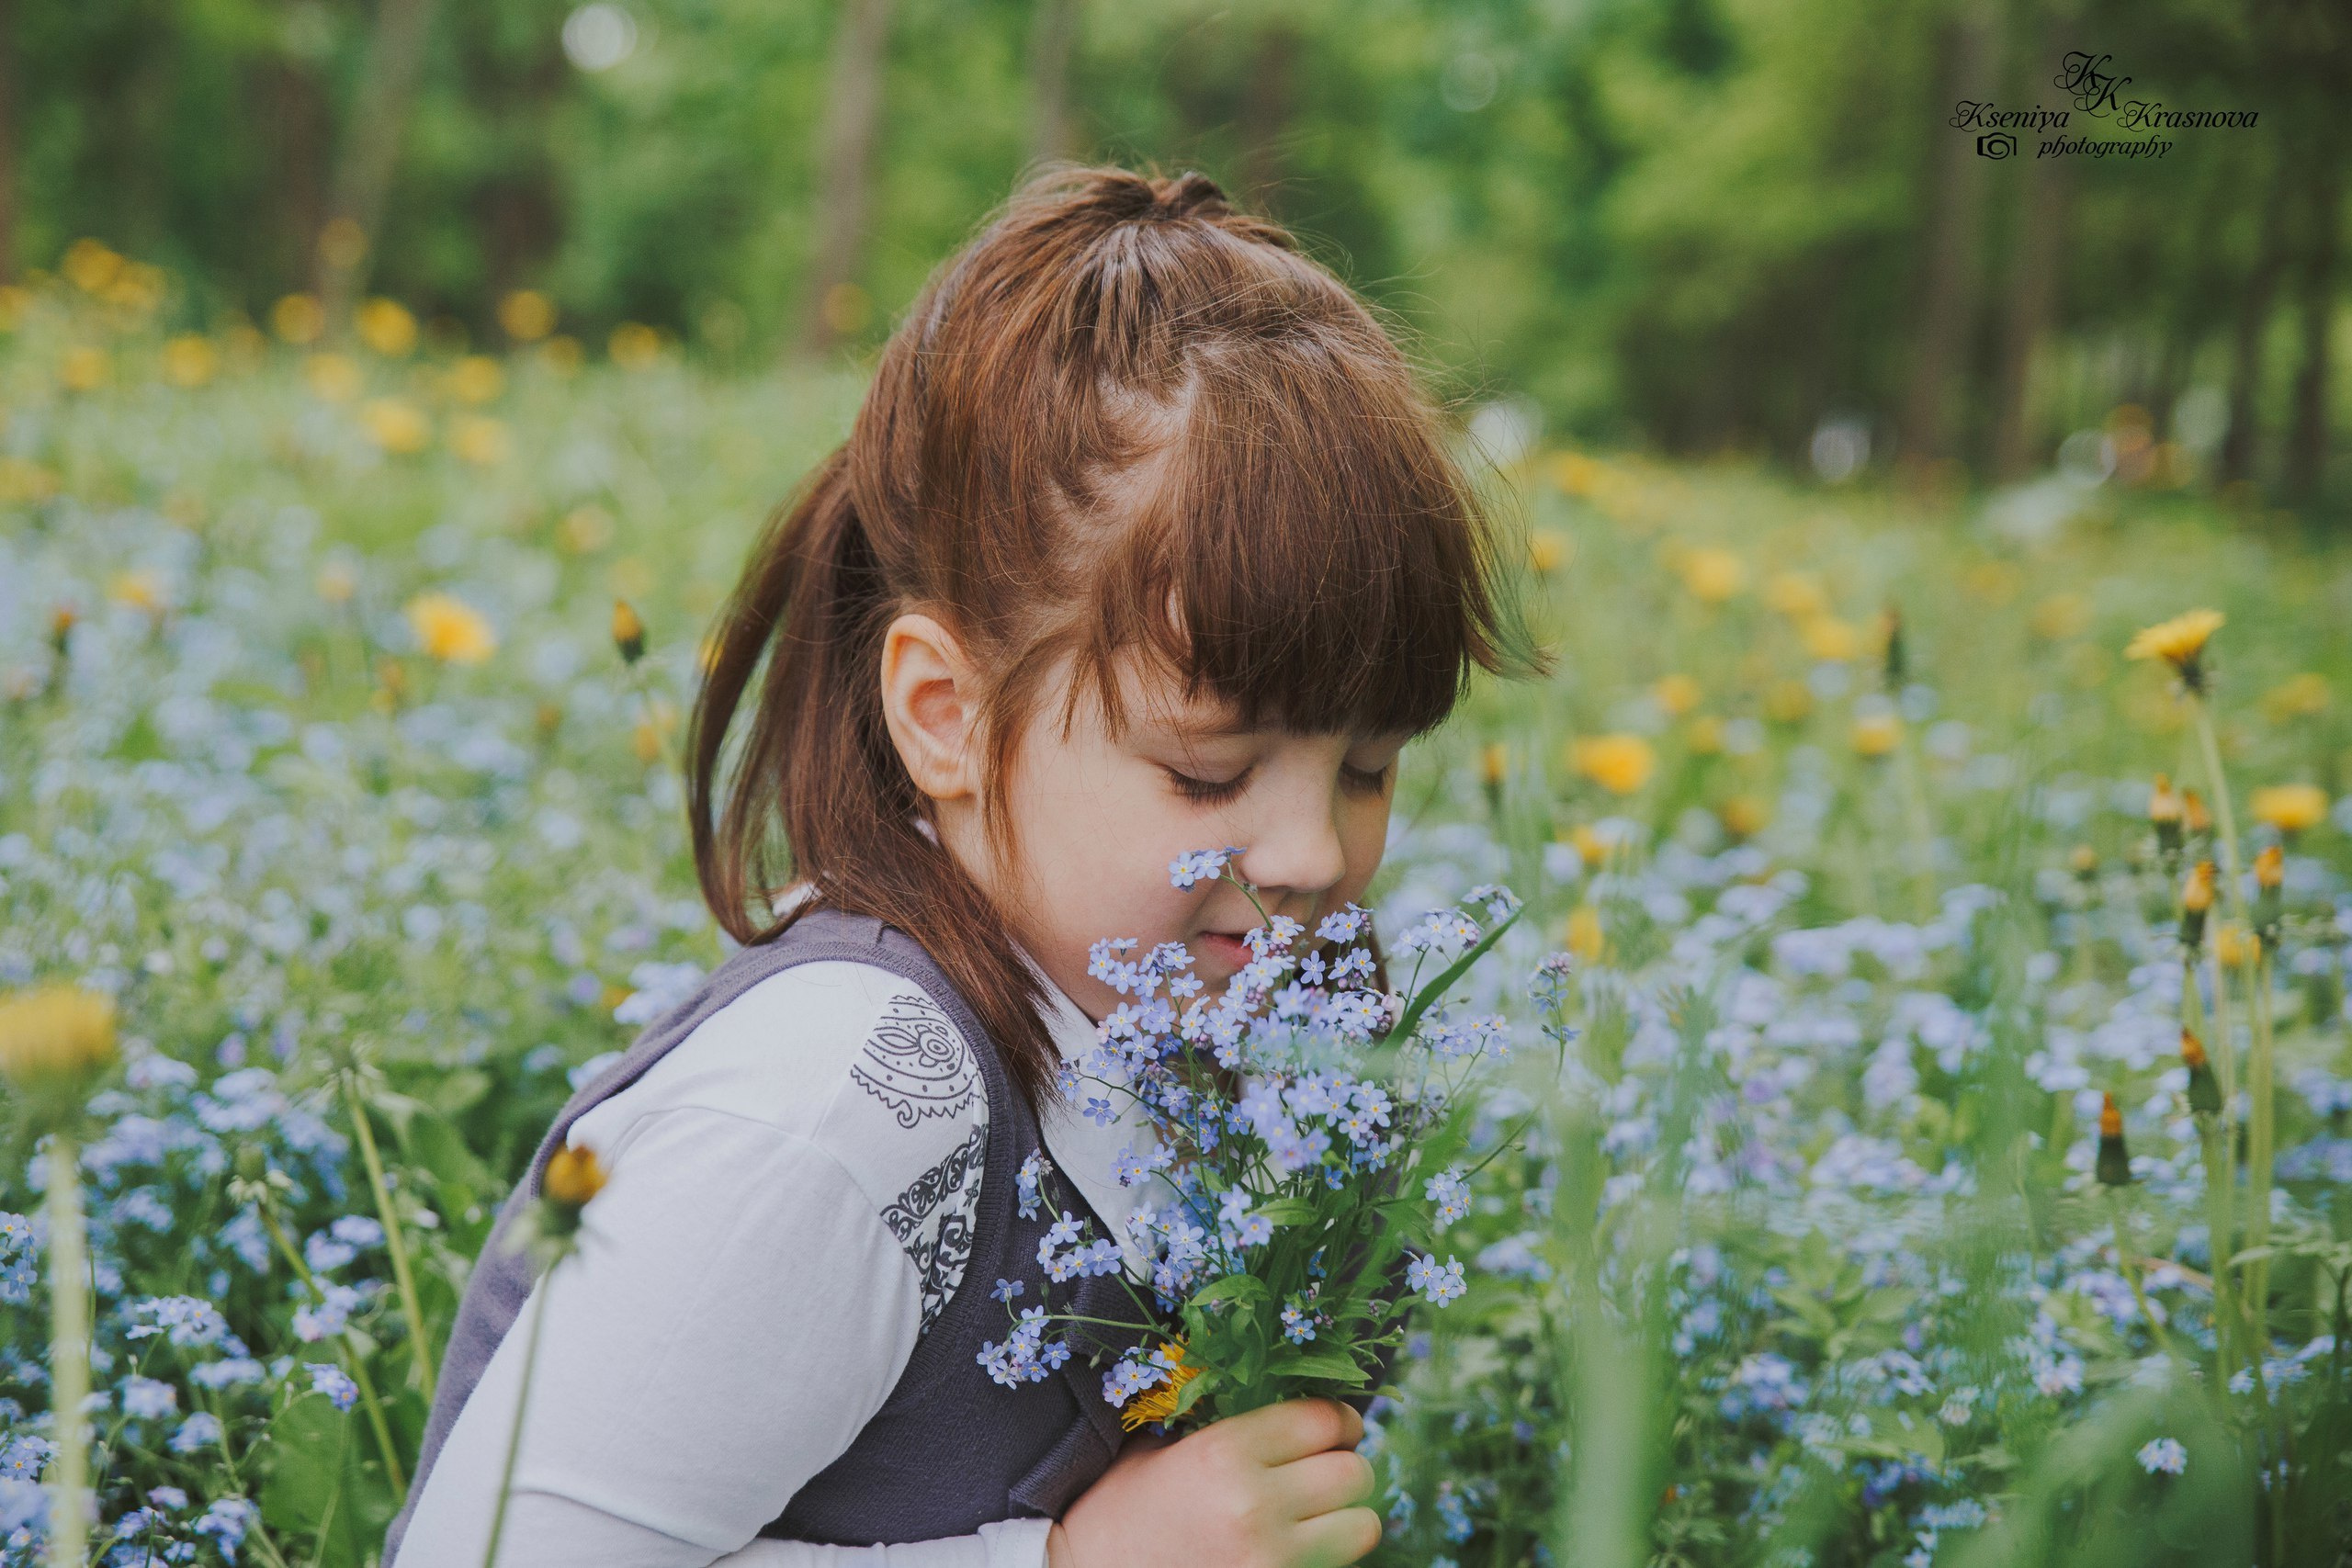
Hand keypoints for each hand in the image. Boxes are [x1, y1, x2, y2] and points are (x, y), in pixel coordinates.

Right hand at [1046, 1399, 1378, 1567]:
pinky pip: (1336, 1565)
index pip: (1324, 1420)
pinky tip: (1295, 1544)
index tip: (1335, 1428)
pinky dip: (1327, 1554)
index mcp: (1224, 1452)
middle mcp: (1254, 1503)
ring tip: (1320, 1513)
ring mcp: (1269, 1557)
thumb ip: (1229, 1428)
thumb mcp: (1163, 1448)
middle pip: (1353, 1472)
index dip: (1339, 1421)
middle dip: (1346, 1466)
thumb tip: (1292, 1407)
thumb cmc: (1121, 1508)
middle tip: (1326, 1470)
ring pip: (1361, 1526)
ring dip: (1347, 1516)